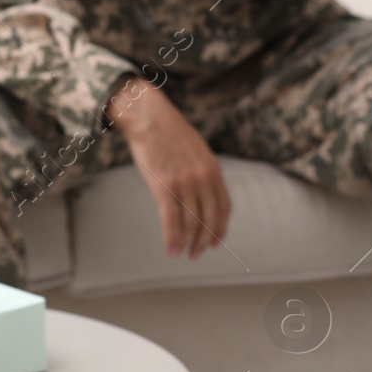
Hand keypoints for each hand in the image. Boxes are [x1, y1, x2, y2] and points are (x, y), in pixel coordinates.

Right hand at [106, 75, 229, 258]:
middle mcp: (203, 178)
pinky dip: (172, 239)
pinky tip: (172, 250)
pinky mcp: (165, 186)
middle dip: (205, 241)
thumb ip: (203, 171)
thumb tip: (204, 191)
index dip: (221, 228)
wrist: (148, 117)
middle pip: (210, 219)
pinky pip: (172, 220)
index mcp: (213, 169)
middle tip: (197, 254)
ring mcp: (185, 183)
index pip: (224, 207)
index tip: (216, 242)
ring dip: (189, 244)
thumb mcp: (197, 149)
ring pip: (192, 223)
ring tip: (183, 254)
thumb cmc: (168, 132)